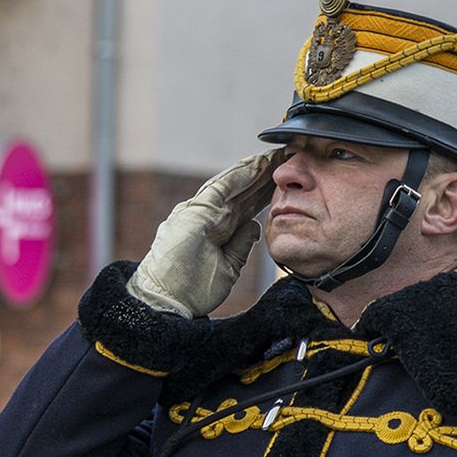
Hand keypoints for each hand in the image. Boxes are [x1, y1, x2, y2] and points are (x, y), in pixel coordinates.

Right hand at [127, 151, 284, 318]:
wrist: (168, 302)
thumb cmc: (192, 291)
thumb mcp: (228, 266)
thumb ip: (240, 245)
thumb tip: (255, 226)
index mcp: (215, 231)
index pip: (245, 206)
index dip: (264, 192)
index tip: (285, 181)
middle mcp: (206, 218)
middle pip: (242, 192)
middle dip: (264, 176)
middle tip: (288, 159)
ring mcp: (198, 212)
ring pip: (233, 185)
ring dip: (256, 169)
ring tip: (277, 155)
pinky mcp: (195, 211)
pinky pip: (222, 187)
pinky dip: (241, 174)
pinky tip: (258, 163)